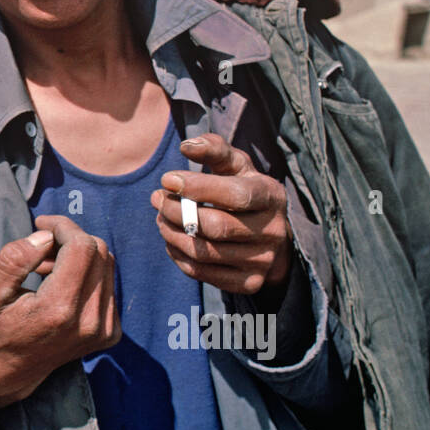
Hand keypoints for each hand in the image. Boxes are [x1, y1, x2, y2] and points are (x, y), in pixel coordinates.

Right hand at [0, 215, 119, 419]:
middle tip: (41, 247)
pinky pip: (108, 283)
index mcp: (59, 310)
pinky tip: (62, 284)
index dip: (64, 226)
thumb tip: (45, 236)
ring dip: (79, 255)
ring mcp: (105, 329)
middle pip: (98, 251)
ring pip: (107, 264)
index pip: (82, 247)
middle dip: (71, 238)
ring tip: (48, 267)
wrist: (11, 371)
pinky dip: (88, 274)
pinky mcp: (111, 332)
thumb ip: (13, 260)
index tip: (42, 224)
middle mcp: (89, 321)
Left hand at [150, 133, 293, 306]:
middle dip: (177, 211)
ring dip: (171, 232)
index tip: (166, 179)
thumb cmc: (245, 191)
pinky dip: (178, 254)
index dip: (197, 187)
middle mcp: (272, 231)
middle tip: (156, 198)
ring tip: (160, 217)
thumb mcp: (237, 167)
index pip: (235, 194)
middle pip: (216, 226)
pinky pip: (201, 272)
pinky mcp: (248, 283)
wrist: (271, 238)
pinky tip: (171, 238)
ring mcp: (262, 261)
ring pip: (204, 251)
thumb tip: (187, 146)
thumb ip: (214, 150)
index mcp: (272, 196)